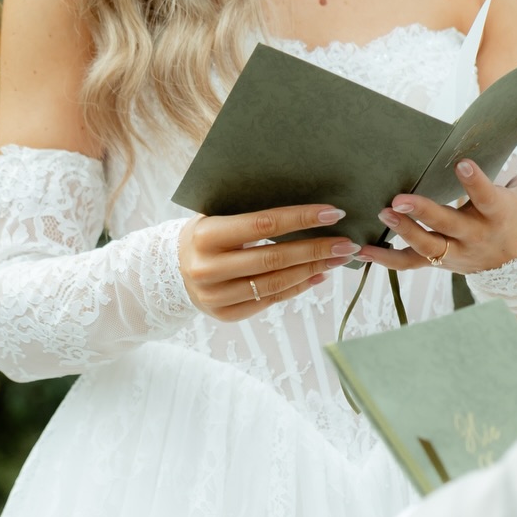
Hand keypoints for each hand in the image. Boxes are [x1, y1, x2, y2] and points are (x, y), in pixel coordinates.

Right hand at [178, 203, 354, 321]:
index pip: (263, 224)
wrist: (170, 269)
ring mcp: (216, 296)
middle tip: (347, 242)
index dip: (301, 218)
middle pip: (275, 258)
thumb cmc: (204, 233)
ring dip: (314, 269)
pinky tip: (319, 275)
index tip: (333, 212)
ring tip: (340, 257)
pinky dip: (299, 287)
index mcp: (206, 235)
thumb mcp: (215, 214)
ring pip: (276, 282)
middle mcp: (208, 268)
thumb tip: (305, 202)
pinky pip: (271, 300)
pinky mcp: (226, 314)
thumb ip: (250, 209)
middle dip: (317, 248)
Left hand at [360, 111, 516, 275]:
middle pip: (449, 226)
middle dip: (425, 213)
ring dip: (403, 231)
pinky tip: (362, 249)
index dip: (475, 182)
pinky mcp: (439, 262)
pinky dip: (386, 259)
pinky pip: (409, 264)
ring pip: (427, 248)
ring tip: (383, 212)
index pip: (488, 197)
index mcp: (500, 213)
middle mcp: (476, 236)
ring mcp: (455, 252)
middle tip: (400, 198)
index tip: (460, 163)